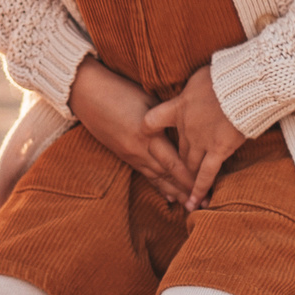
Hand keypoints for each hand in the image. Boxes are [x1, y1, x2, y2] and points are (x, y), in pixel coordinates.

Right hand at [72, 57, 194, 204]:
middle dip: (186, 190)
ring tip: (189, 205)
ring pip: (155, 178)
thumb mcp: (148, 100)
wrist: (87, 92)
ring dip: (173, 192)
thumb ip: (166, 118)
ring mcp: (129, 154)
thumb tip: (189, 129)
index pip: (174, 162)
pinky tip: (168, 196)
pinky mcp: (122, 154)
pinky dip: (158, 185)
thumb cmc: (120, 89)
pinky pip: (144, 174)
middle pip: (167, 175)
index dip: (191, 178)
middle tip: (204, 203)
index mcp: (147, 134)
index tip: (208, 187)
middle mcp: (138, 149)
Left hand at [146, 66, 247, 208]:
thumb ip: (193, 89)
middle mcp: (185, 127)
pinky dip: (201, 188)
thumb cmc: (224, 76)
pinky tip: (196, 201)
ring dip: (186, 180)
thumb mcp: (199, 77)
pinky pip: (207, 174)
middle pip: (175, 150)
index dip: (149, 130)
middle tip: (174, 177)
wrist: (242, 85)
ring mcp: (201, 141)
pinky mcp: (218, 150)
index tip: (148, 137)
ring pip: (188, 164)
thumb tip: (196, 88)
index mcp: (177, 108)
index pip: (152, 121)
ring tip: (184, 195)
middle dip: (175, 164)